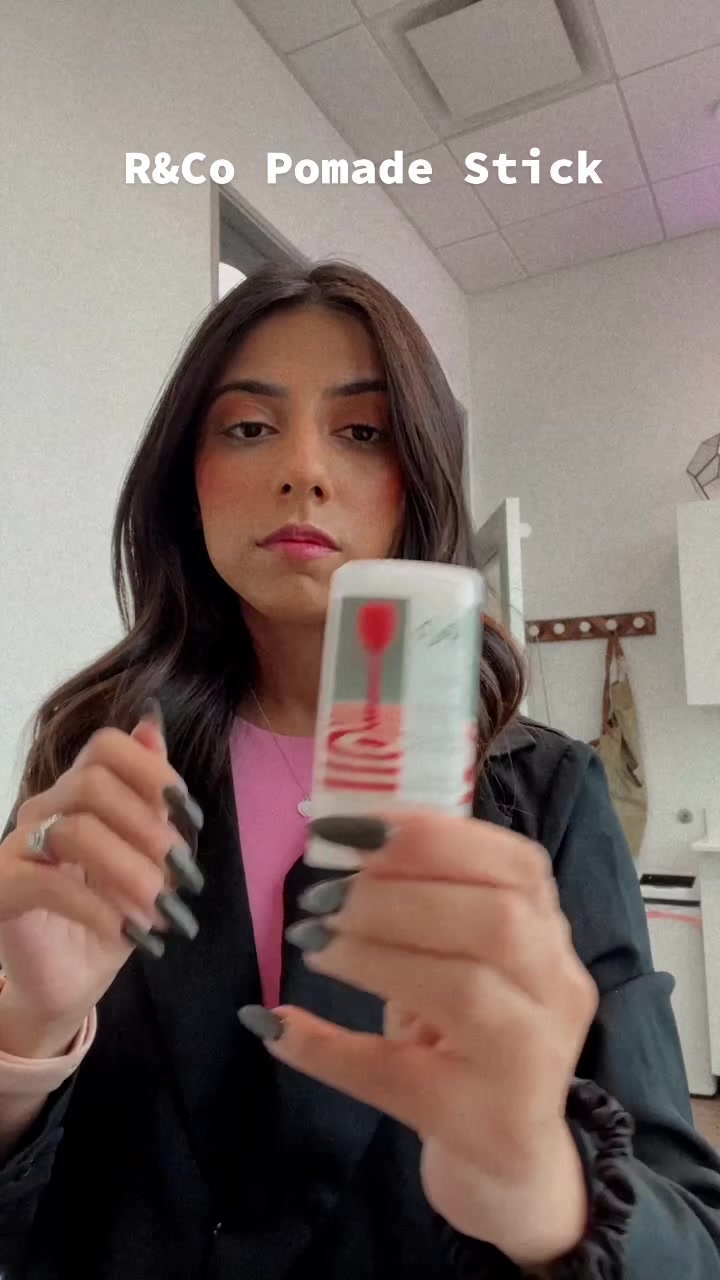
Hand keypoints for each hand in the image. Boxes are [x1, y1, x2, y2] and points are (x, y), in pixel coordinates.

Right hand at [0, 707, 203, 1056]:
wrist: (70, 981)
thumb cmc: (112, 914)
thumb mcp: (147, 857)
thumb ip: (150, 796)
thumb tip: (152, 725)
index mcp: (79, 792)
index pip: (106, 746)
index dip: (151, 770)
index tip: (188, 813)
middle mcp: (45, 808)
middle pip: (92, 783)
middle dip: (148, 827)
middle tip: (183, 872)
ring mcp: (18, 845)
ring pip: (76, 831)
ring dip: (131, 872)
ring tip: (161, 911)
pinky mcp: (2, 887)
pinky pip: (48, 882)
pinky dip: (98, 907)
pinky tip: (129, 931)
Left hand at [242, 812, 597, 1269]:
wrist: (511, 1167)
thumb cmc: (471, 1039)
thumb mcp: (458, 958)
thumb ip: (422, 898)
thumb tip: (332, 837)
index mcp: (549, 931)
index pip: (515, 864)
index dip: (432, 837)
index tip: (350, 827)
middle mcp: (558, 989)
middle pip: (496, 922)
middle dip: (399, 893)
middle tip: (321, 892)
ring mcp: (532, 1061)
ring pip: (463, 992)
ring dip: (375, 953)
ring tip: (311, 938)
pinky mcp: (487, 1124)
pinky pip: (403, 1078)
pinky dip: (332, 1048)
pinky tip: (280, 1022)